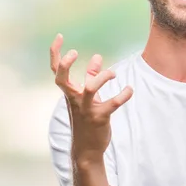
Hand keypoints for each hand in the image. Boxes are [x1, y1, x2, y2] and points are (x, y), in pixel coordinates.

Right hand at [50, 33, 132, 164]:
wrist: (87, 149)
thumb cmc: (87, 119)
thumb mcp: (87, 97)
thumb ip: (91, 77)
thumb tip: (97, 58)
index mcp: (70, 93)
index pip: (56, 71)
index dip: (55, 53)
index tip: (59, 36)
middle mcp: (74, 99)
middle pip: (61, 79)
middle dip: (65, 64)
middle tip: (75, 52)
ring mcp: (86, 109)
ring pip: (89, 89)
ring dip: (101, 78)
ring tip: (114, 73)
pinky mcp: (100, 118)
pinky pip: (112, 104)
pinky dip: (123, 95)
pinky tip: (129, 89)